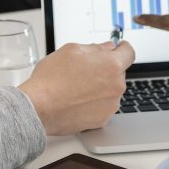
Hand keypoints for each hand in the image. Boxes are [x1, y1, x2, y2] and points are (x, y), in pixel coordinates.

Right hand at [18, 41, 134, 135]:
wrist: (39, 108)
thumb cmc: (51, 79)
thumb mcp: (71, 50)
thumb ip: (95, 47)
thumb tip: (107, 47)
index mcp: (111, 65)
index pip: (128, 52)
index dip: (123, 48)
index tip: (119, 48)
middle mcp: (116, 86)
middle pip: (118, 72)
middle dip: (105, 69)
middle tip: (84, 70)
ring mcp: (111, 105)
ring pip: (110, 90)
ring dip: (100, 87)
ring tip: (76, 88)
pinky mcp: (102, 120)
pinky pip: (103, 106)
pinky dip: (94, 103)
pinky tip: (77, 101)